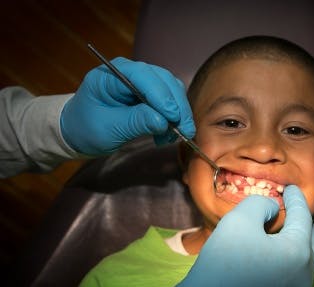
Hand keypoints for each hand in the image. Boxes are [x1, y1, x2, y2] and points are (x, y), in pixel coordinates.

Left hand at [60, 57, 194, 154]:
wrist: (79, 132)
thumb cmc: (86, 128)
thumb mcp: (107, 129)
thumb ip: (135, 122)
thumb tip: (163, 121)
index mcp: (112, 74)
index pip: (143, 76)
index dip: (161, 96)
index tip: (172, 117)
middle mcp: (131, 72)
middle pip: (163, 81)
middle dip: (176, 106)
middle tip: (184, 131)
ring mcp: (143, 82)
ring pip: (172, 90)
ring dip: (178, 113)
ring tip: (173, 136)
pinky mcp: (151, 95)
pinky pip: (170, 101)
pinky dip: (174, 118)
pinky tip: (166, 135)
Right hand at [160, 185, 313, 286]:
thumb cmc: (223, 261)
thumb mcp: (239, 219)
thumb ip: (261, 204)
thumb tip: (273, 209)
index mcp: (297, 251)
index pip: (302, 218)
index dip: (296, 200)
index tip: (292, 189)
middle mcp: (304, 276)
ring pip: (308, 268)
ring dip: (309, 252)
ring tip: (309, 244)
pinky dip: (294, 272)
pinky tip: (286, 271)